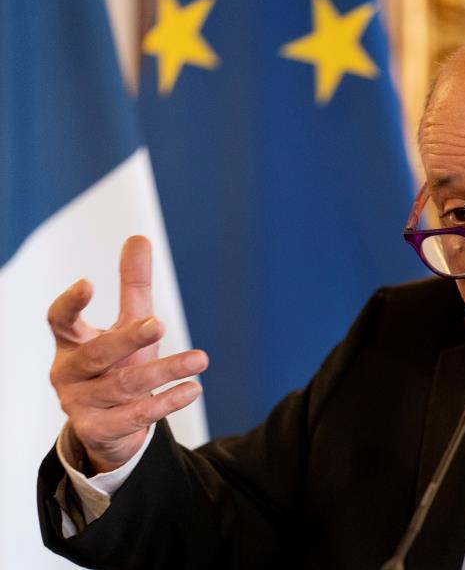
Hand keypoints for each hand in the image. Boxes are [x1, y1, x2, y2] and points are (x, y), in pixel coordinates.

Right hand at [48, 236, 207, 473]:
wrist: (110, 427)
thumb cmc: (118, 364)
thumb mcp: (127, 324)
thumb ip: (132, 286)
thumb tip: (139, 237)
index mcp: (71, 343)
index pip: (60, 321)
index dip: (70, 303)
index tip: (88, 282)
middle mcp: (70, 374)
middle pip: (96, 354)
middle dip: (128, 339)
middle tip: (159, 323)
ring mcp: (81, 405)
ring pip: (124, 385)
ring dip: (165, 371)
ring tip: (201, 359)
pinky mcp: (100, 431)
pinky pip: (136, 416)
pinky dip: (167, 402)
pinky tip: (193, 388)